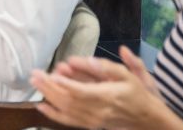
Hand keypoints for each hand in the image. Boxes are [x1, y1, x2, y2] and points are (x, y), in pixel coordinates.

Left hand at [31, 46, 177, 128]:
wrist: (147, 119)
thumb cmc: (136, 93)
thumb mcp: (126, 75)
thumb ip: (104, 67)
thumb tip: (84, 59)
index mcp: (107, 96)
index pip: (82, 92)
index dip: (65, 84)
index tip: (50, 74)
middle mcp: (98, 111)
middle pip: (69, 100)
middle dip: (49, 87)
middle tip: (34, 73)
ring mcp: (94, 120)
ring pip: (67, 110)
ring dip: (48, 96)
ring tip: (34, 83)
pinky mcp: (91, 124)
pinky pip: (69, 121)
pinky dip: (54, 114)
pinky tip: (41, 106)